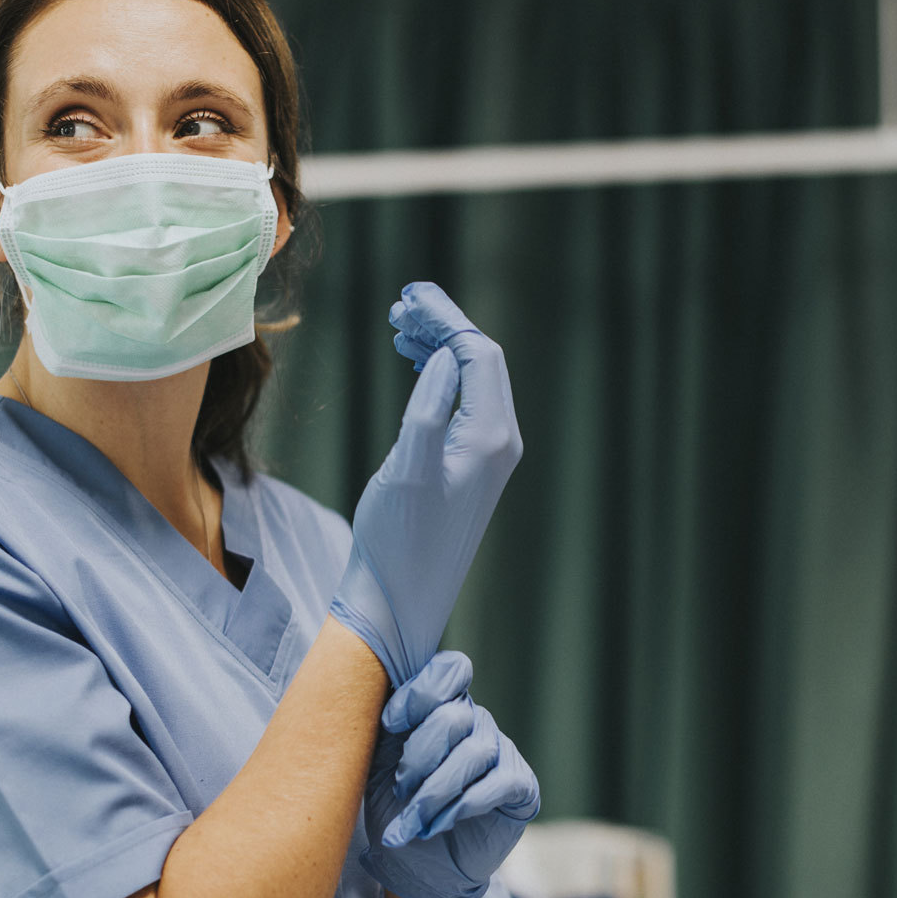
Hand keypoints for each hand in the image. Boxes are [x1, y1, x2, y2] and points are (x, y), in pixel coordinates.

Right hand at [328, 283, 522, 685]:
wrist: (399, 601)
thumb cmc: (397, 541)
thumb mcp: (406, 469)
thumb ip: (428, 408)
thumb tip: (444, 358)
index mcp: (490, 438)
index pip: (479, 354)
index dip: (446, 318)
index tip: (408, 296)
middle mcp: (499, 443)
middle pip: (481, 361)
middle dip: (443, 326)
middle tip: (400, 305)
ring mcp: (488, 457)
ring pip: (472, 380)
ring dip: (439, 348)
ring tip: (399, 328)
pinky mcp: (470, 469)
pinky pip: (463, 404)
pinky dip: (439, 376)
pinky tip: (413, 366)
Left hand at [362, 651, 539, 897]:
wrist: (415, 866)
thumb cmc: (394, 808)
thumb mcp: (378, 763)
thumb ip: (386, 727)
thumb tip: (378, 697)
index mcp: (442, 706)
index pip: (448, 670)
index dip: (419, 693)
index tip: (389, 725)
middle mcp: (476, 721)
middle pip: (454, 715)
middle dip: (419, 756)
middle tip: (399, 790)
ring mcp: (502, 752)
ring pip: (473, 753)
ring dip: (434, 791)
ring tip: (412, 821)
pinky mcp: (521, 786)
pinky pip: (499, 782)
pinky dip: (462, 806)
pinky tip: (439, 825)